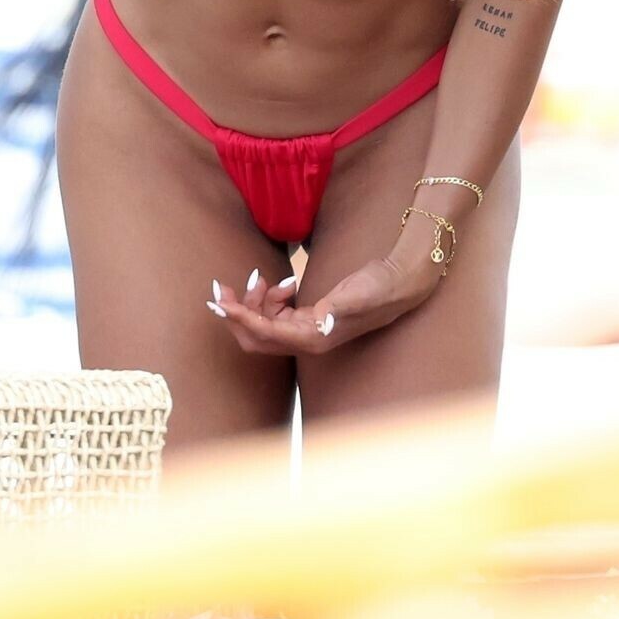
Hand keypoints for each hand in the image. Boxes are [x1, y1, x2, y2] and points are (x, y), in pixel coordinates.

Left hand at [206, 244, 440, 355]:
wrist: (399, 282)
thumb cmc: (380, 288)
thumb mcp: (359, 294)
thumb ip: (340, 308)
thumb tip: (323, 321)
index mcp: (313, 339)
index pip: (265, 333)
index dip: (239, 318)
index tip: (219, 302)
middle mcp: (307, 341)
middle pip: (257, 336)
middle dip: (236, 313)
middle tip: (222, 287)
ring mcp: (307, 331)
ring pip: (265, 323)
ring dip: (255, 302)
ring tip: (262, 277)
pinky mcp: (310, 319)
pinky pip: (278, 314)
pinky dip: (271, 298)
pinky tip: (285, 282)